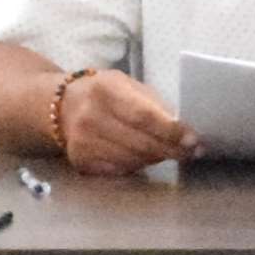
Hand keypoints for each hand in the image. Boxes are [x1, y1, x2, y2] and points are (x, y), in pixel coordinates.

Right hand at [55, 68, 190, 176]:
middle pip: (141, 143)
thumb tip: (183, 129)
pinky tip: (146, 156)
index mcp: (105, 91)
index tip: (193, 140)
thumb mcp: (127, 85)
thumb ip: (154, 104)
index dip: (171, 131)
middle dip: (171, 149)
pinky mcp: (81, 161)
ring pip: (133, 160)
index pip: (144, 116)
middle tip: (192, 152)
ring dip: (157, 158)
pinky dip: (138, 165)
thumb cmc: (104, 93)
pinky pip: (120, 169)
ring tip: (169, 151)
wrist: (61, 106)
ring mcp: (83, 142)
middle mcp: (90, 118)